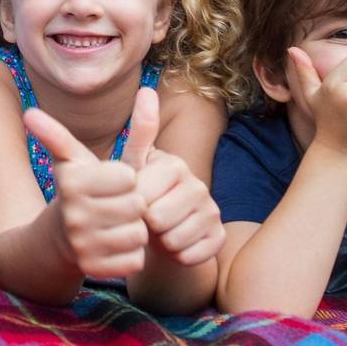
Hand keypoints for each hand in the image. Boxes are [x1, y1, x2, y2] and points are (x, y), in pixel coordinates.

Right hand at [25, 108, 148, 279]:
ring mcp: (82, 246)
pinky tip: (116, 246)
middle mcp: (73, 216)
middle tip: (118, 205)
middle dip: (133, 204)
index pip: (129, 176)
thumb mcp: (71, 161)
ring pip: (139, 234)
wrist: (56, 239)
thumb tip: (29, 112)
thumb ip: (58, 134)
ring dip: (135, 229)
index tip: (113, 182)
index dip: (127, 178)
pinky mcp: (93, 270)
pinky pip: (134, 260)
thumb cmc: (75, 192)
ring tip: (118, 224)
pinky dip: (131, 253)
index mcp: (71, 184)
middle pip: (137, 205)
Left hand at [121, 85, 223, 266]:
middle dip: (145, 225)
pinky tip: (175, 243)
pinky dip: (177, 256)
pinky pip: (191, 256)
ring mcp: (212, 211)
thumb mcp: (128, 165)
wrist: (155, 230)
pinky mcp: (218, 237)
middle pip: (159, 219)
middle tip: (146, 218)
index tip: (134, 200)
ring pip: (174, 240)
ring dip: (160, 241)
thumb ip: (137, 132)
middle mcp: (198, 184)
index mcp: (174, 164)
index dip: (131, 205)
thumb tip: (146, 89)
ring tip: (159, 230)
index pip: (142, 195)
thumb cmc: (136, 194)